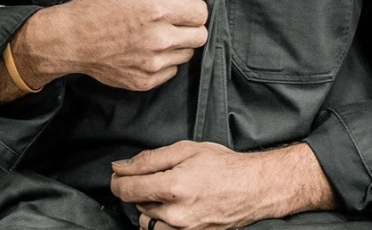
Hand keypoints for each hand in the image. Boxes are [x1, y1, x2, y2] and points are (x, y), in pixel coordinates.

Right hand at [19, 0, 207, 90]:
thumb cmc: (98, 9)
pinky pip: (172, 72)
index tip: (186, 8)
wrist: (70, 39)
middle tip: (175, 23)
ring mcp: (152, 63)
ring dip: (178, 45)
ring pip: (187, 55)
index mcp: (157, 11)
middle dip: (192, 27)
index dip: (195, 9)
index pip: (201, 13)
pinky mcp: (145, 81)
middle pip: (200, 36)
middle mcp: (158, 39)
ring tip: (156, 37)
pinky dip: (165, 62)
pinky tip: (147, 52)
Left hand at [110, 141, 270, 229]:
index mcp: (173, 187)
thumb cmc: (223, 165)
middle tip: (158, 175)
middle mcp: (176, 214)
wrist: (253, 187)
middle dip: (140, 188)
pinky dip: (162, 219)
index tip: (119, 174)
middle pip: (136, 204)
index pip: (127, 190)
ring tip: (169, 192)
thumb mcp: (186, 150)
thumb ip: (150, 159)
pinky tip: (175, 206)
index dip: (118, 180)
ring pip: (147, 221)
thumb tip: (121, 167)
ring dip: (150, 206)